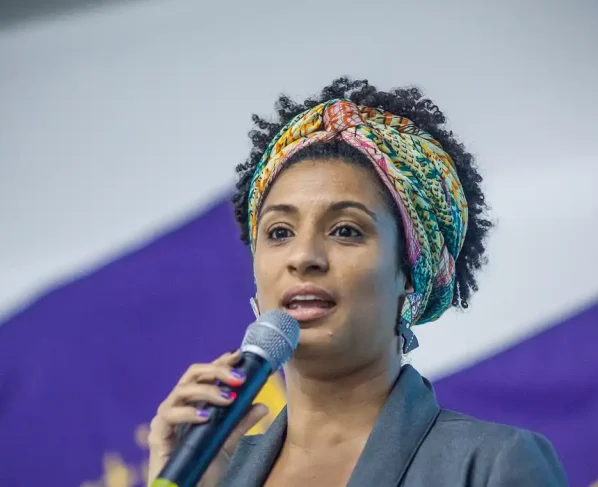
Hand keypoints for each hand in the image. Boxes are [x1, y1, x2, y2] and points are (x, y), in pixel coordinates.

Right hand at [147, 350, 268, 486]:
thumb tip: (263, 405)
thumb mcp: (228, 442)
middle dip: (217, 370)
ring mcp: (166, 417)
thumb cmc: (204, 467)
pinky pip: (169, 415)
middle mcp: (179, 404)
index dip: (220, 361)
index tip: (238, 355)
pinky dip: (188, 413)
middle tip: (239, 378)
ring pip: (182, 390)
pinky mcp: (157, 434)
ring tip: (228, 398)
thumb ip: (242, 422)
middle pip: (193, 374)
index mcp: (194, 402)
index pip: (206, 374)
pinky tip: (205, 417)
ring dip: (207, 390)